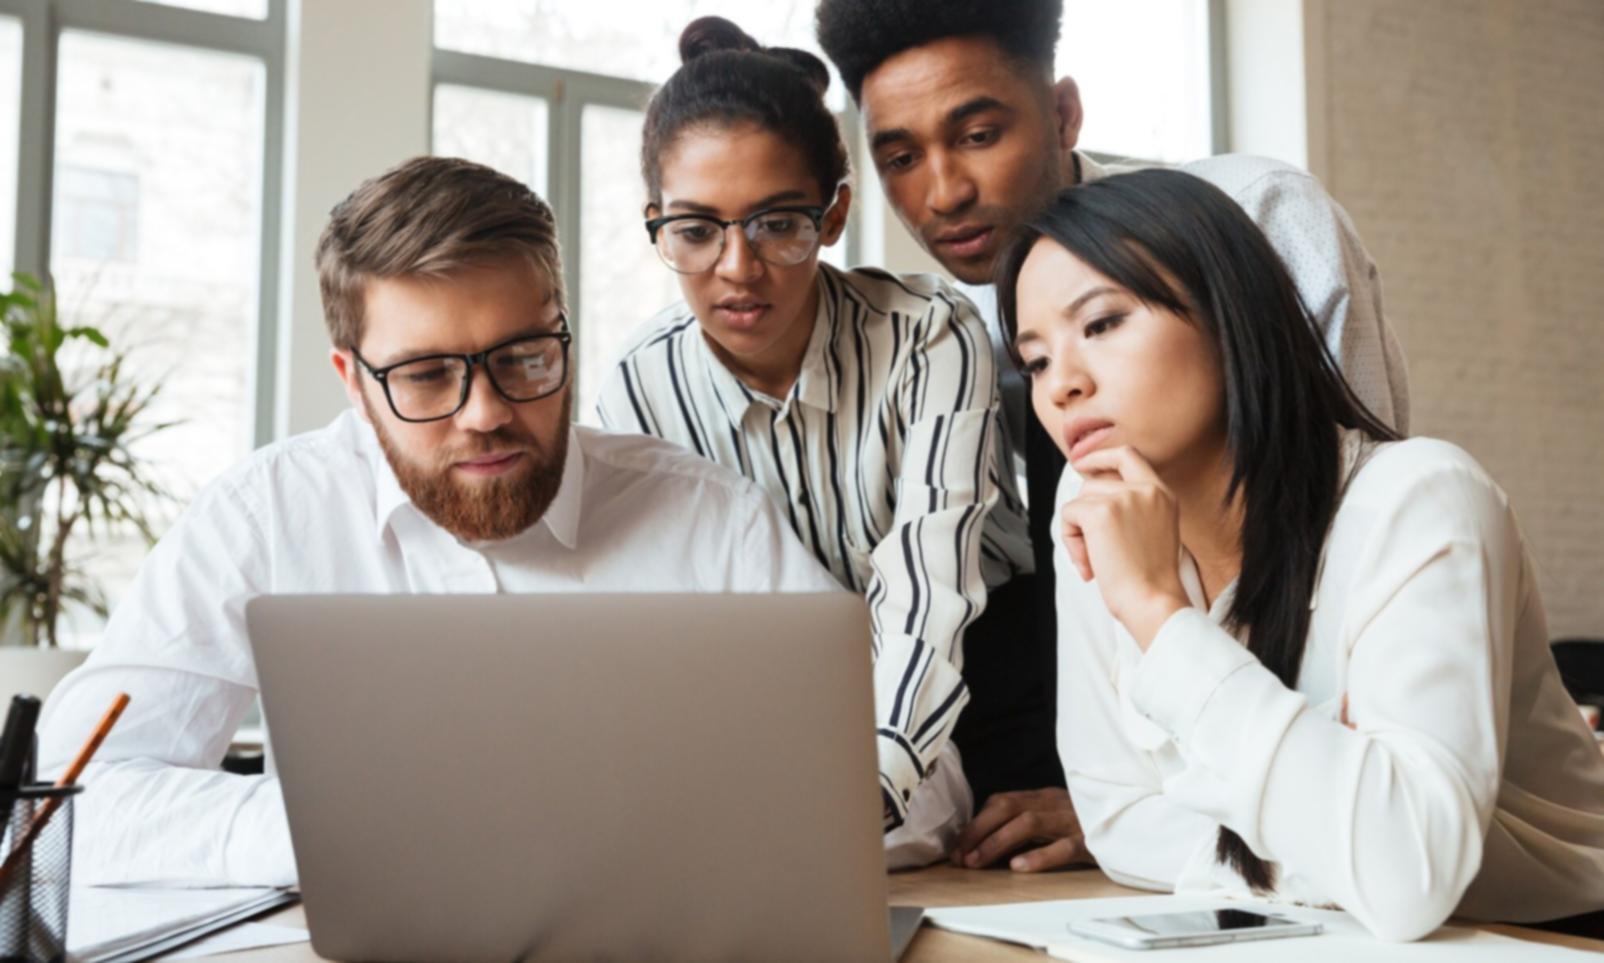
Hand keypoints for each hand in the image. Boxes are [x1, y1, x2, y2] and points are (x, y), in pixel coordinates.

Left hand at [950, 788, 1096, 871]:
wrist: (1137, 818)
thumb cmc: (1090, 821)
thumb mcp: (1057, 816)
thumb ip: (1029, 822)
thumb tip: (988, 844)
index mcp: (1044, 797)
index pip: (1001, 801)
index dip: (976, 822)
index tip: (956, 845)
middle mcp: (1054, 804)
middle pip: (1008, 808)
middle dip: (978, 831)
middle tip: (959, 856)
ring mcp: (1073, 819)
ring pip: (1029, 824)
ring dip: (997, 842)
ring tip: (977, 862)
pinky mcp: (1091, 840)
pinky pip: (1063, 846)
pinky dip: (1040, 856)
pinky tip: (1019, 867)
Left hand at [1059, 446, 1189, 647]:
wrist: (1152, 601)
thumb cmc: (1150, 580)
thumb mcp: (1153, 532)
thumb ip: (1132, 509)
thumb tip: (1090, 496)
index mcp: (1162, 494)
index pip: (1128, 455)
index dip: (1100, 457)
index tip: (1082, 465)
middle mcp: (1146, 490)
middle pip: (1093, 483)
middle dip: (1083, 513)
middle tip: (1092, 549)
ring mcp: (1124, 497)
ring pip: (1079, 500)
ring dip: (1077, 531)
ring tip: (1094, 561)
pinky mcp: (1101, 512)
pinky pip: (1068, 514)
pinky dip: (1069, 540)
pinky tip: (1088, 564)